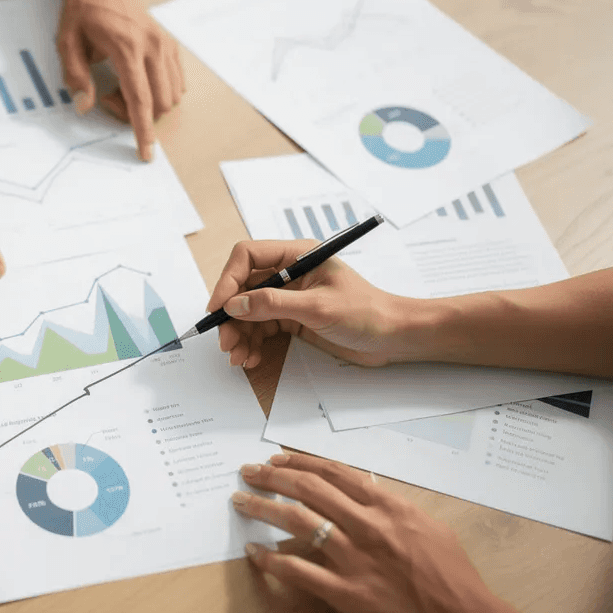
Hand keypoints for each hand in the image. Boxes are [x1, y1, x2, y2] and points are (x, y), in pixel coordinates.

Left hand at [56, 0, 185, 161]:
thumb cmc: (84, 10)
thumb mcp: (67, 41)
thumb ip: (75, 75)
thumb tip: (86, 104)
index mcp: (127, 48)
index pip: (140, 99)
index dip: (143, 131)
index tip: (146, 153)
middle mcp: (152, 47)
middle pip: (160, 102)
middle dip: (138, 115)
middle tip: (109, 98)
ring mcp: (165, 45)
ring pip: (172, 95)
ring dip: (149, 104)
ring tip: (121, 87)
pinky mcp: (170, 45)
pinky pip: (176, 82)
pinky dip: (160, 91)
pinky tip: (137, 81)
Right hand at [206, 239, 410, 368]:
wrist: (393, 337)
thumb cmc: (367, 313)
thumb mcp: (318, 307)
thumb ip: (274, 304)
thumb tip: (235, 305)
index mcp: (297, 256)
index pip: (248, 257)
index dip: (228, 280)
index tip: (218, 307)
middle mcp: (289, 273)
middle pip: (243, 288)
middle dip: (231, 315)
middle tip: (225, 341)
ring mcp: (290, 297)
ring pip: (249, 311)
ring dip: (239, 334)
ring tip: (238, 357)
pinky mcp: (292, 319)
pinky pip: (261, 328)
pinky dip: (252, 343)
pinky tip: (252, 357)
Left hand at [233, 454, 600, 612]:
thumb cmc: (454, 577)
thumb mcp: (428, 527)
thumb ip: (392, 508)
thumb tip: (363, 493)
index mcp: (389, 507)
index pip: (334, 472)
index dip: (299, 461)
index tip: (277, 459)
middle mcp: (369, 526)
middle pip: (309, 489)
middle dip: (272, 477)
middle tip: (248, 473)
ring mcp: (356, 560)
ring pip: (297, 522)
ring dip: (262, 508)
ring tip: (241, 501)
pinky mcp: (348, 594)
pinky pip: (299, 572)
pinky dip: (272, 560)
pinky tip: (254, 551)